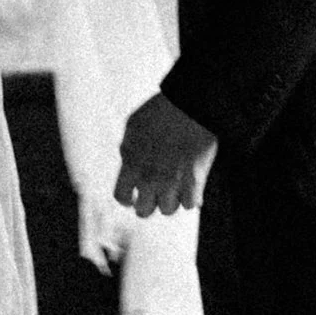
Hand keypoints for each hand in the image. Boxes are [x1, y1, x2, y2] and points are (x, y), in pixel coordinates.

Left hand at [115, 90, 212, 220]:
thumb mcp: (133, 126)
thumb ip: (127, 149)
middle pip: (144, 211)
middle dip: (149, 203)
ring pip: (168, 210)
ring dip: (172, 200)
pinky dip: (192, 198)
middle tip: (158, 194)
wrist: (189, 103)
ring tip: (177, 187)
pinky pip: (190, 205)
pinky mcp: (193, 182)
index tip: (135, 198)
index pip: (121, 197)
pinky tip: (194, 186)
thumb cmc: (161, 110)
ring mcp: (171, 182)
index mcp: (131, 164)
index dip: (128, 200)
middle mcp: (149, 177)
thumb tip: (127, 164)